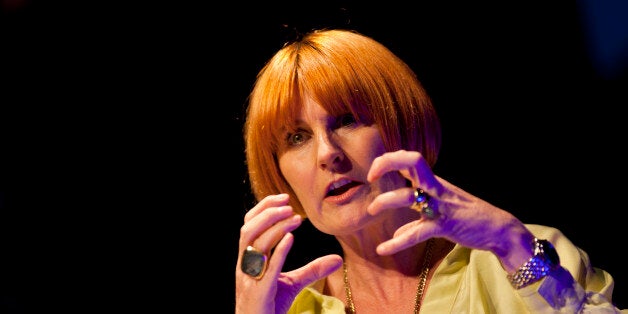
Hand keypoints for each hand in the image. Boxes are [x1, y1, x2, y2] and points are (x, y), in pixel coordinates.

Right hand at [235, 194, 342, 313]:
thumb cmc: (270, 306)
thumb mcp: (293, 284)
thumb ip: (312, 270)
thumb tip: (338, 259)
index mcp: (248, 259)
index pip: (248, 225)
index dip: (263, 208)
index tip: (284, 198)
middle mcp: (245, 266)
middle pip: (248, 230)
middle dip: (267, 213)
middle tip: (289, 204)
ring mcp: (249, 279)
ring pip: (253, 245)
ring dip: (273, 227)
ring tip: (293, 217)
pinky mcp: (259, 293)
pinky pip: (266, 268)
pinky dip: (278, 251)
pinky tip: (290, 238)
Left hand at [366, 150, 532, 271]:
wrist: (498, 229)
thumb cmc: (469, 217)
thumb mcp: (441, 212)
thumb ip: (417, 220)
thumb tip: (398, 233)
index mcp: (434, 183)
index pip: (411, 160)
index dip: (390, 160)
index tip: (374, 171)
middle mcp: (436, 189)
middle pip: (413, 162)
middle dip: (388, 163)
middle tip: (371, 176)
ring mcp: (441, 206)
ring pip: (409, 196)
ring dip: (385, 201)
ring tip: (371, 209)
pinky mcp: (445, 226)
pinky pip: (417, 233)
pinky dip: (397, 242)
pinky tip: (382, 249)